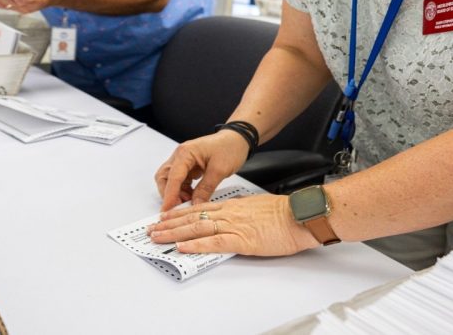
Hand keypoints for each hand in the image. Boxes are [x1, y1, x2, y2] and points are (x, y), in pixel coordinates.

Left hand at [146, 194, 319, 255]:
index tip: (166, 217)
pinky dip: (196, 245)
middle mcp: (229, 212)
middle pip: (192, 217)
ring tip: (158, 237)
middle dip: (170, 223)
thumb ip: (241, 212)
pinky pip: (213, 242)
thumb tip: (233, 218)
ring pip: (197, 228)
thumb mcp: (257, 207)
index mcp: (233, 205)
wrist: (300, 215)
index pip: (200, 208)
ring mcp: (233, 225)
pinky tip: (182, 247)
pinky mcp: (241, 239)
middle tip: (153, 228)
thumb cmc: (284, 213)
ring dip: (174, 233)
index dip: (180, 213)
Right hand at [154, 131, 249, 211]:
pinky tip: (193, 197)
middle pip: (164, 177)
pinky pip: (180, 181)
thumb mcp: (219, 170)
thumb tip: (195, 204)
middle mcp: (181, 156)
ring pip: (171, 180)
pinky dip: (183, 191)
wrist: (238, 139)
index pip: (173, 177)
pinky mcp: (189, 167)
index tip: (167, 210)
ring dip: (176, 193)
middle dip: (168, 193)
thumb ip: (206, 188)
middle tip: (178, 207)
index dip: (169, 195)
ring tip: (189, 202)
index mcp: (185, 153)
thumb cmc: (230, 147)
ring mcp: (184, 161)